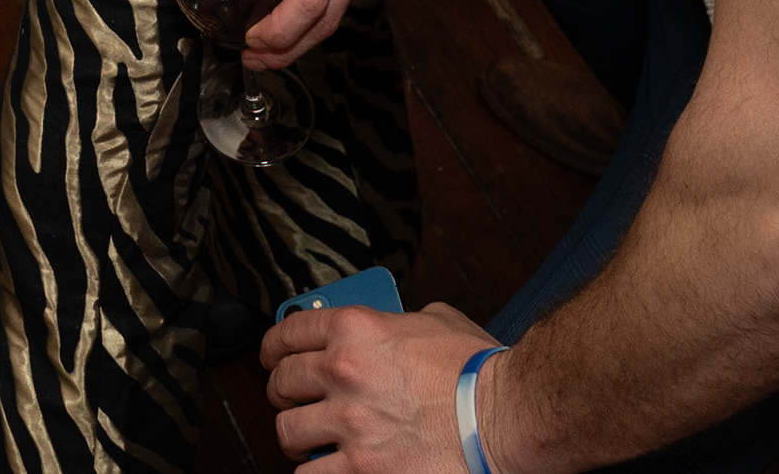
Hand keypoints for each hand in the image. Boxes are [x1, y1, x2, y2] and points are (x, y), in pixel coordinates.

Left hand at [262, 299, 499, 472]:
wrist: (505, 417)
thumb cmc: (480, 372)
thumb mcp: (436, 320)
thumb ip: (400, 321)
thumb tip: (392, 326)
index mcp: (356, 329)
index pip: (288, 333)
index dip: (273, 347)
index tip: (273, 357)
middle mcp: (344, 372)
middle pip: (282, 384)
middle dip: (283, 393)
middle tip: (293, 400)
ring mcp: (350, 423)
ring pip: (288, 432)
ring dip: (297, 436)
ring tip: (309, 440)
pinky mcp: (362, 468)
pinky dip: (315, 472)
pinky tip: (328, 467)